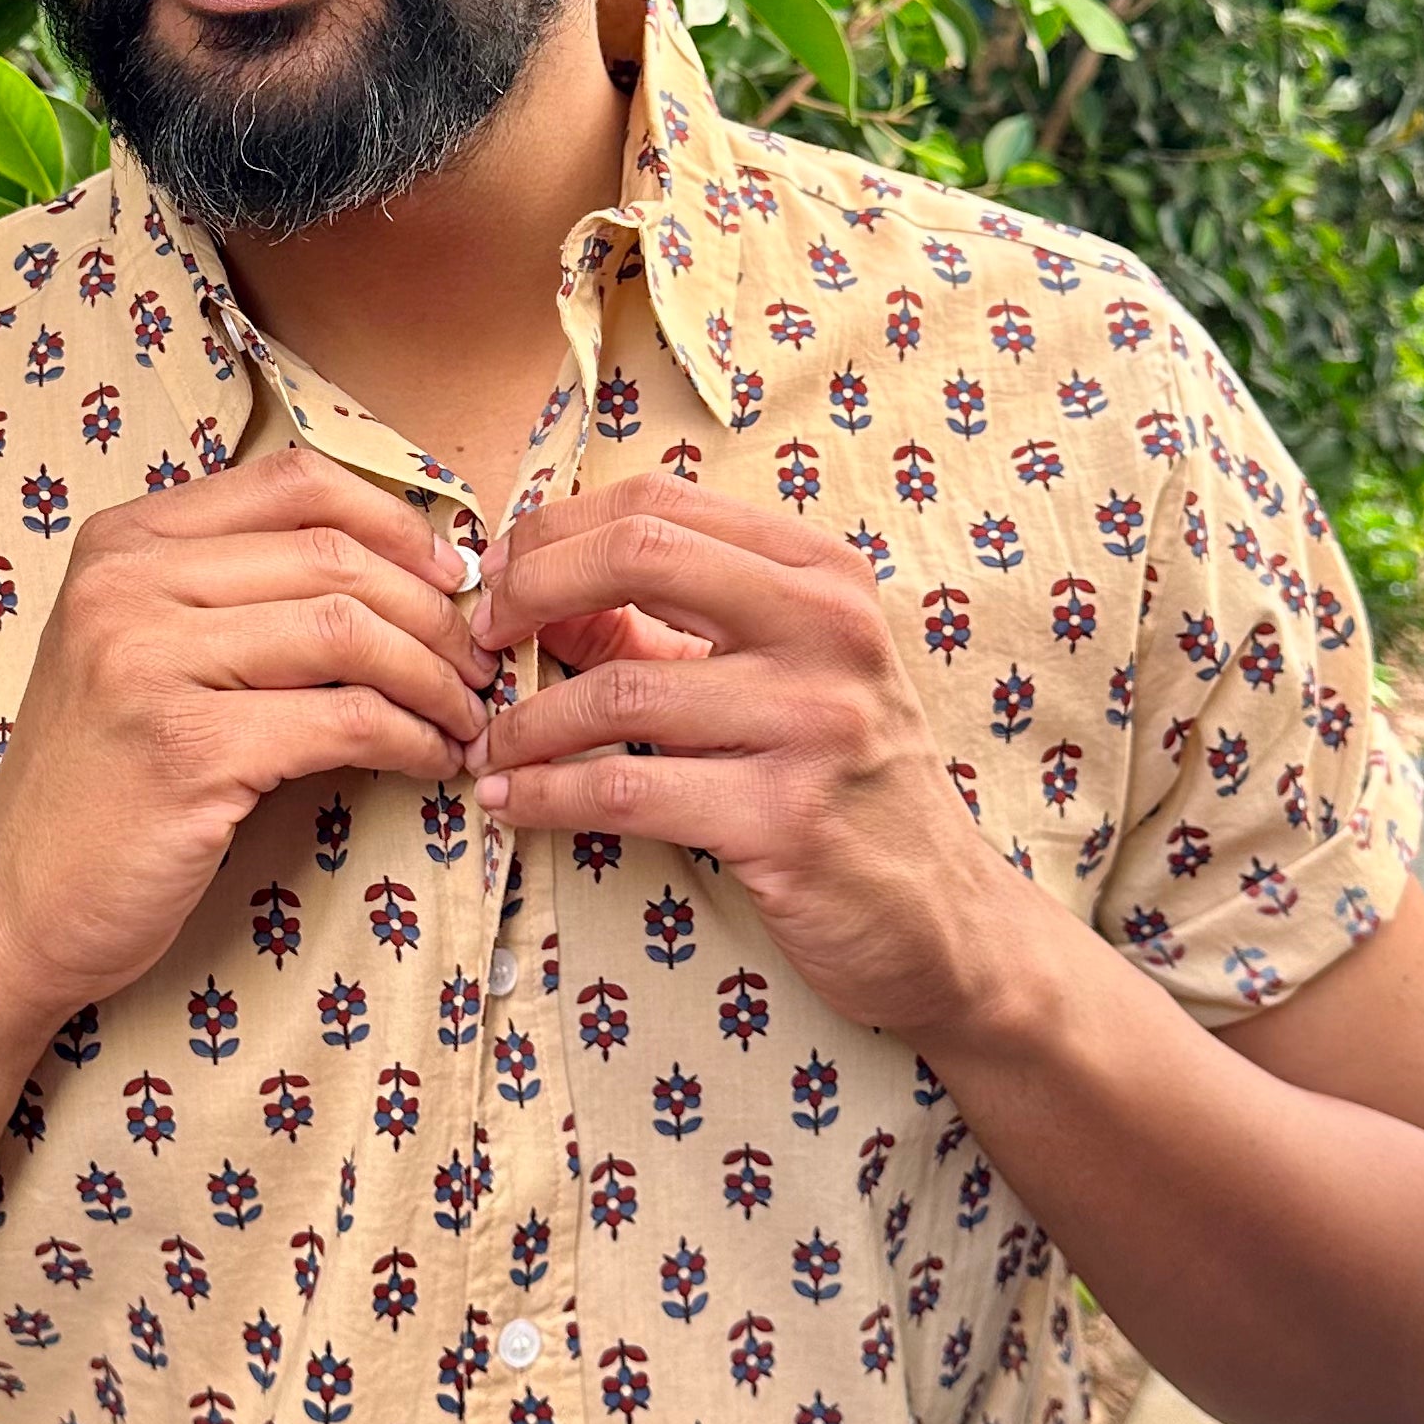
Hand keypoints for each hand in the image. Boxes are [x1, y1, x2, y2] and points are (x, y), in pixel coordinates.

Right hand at [0, 442, 489, 1029]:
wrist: (18, 907)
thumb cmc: (106, 783)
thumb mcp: (150, 653)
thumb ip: (240, 596)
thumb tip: (410, 569)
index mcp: (123, 540)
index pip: (296, 481)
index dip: (398, 522)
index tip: (454, 581)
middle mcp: (125, 583)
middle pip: (334, 555)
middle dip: (435, 612)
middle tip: (481, 664)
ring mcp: (147, 662)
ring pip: (349, 631)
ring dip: (434, 677)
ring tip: (466, 717)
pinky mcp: (187, 749)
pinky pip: (345, 719)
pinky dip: (410, 737)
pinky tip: (429, 760)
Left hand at [466, 476, 1030, 1044]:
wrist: (944, 919)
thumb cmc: (845, 783)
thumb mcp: (780, 675)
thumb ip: (667, 625)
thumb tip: (532, 592)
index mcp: (824, 575)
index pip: (661, 505)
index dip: (556, 529)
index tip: (499, 574)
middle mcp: (830, 630)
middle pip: (637, 555)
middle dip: (528, 591)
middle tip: (479, 642)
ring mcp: (813, 723)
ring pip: (616, 689)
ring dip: (522, 720)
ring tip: (485, 745)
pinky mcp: (784, 821)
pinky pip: (623, 790)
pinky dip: (543, 793)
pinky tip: (509, 801)